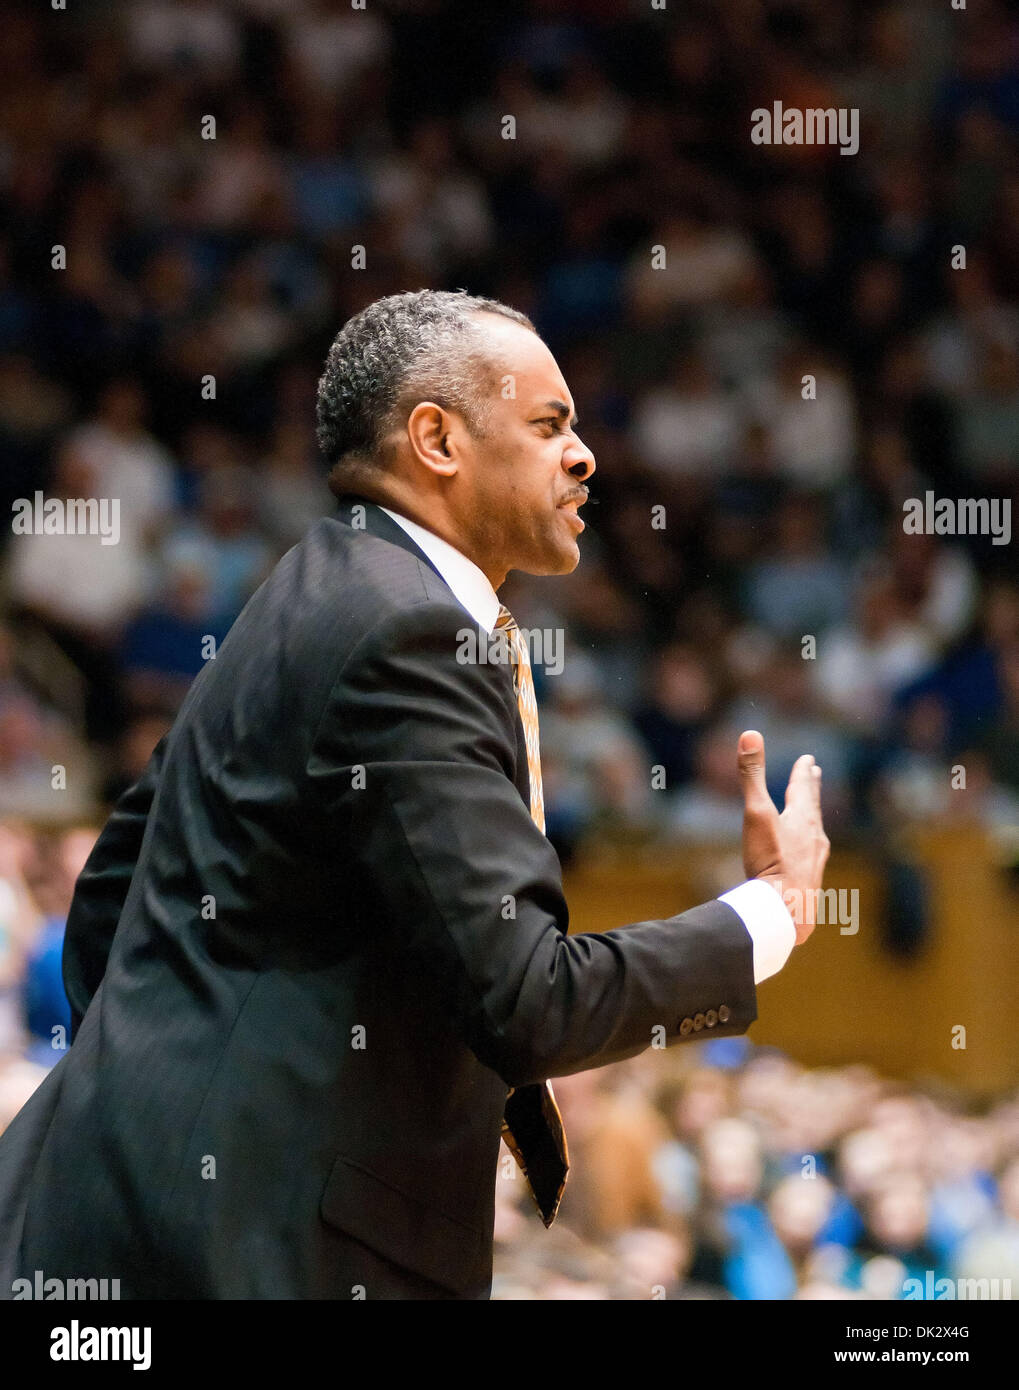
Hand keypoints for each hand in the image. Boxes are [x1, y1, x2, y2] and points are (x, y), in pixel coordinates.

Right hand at [737, 729, 829, 944]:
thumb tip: (749, 733)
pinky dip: (809, 849)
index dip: (803, 772)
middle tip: (816, 774)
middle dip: (812, 790)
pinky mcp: (809, 885)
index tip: (808, 759)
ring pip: (816, 834)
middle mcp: (814, 839)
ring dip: (812, 819)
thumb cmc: (771, 862)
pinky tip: (805, 860)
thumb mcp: (757, 813)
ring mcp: (814, 863)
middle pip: (814, 808)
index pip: (803, 789)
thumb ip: (752, 776)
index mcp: (802, 820)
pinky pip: (812, 860)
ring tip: (812, 814)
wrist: (786, 913)